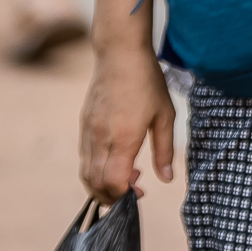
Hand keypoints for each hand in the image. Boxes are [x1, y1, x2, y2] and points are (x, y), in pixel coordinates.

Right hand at [78, 39, 176, 202]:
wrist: (120, 53)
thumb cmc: (147, 81)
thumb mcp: (165, 115)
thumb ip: (165, 150)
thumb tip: (167, 178)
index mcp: (124, 137)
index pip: (114, 182)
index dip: (124, 195)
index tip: (139, 192)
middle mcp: (102, 137)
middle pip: (96, 183)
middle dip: (112, 196)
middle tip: (133, 190)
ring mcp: (89, 131)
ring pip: (86, 172)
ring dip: (101, 185)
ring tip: (125, 176)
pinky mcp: (84, 124)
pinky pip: (84, 157)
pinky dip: (95, 169)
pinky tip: (113, 160)